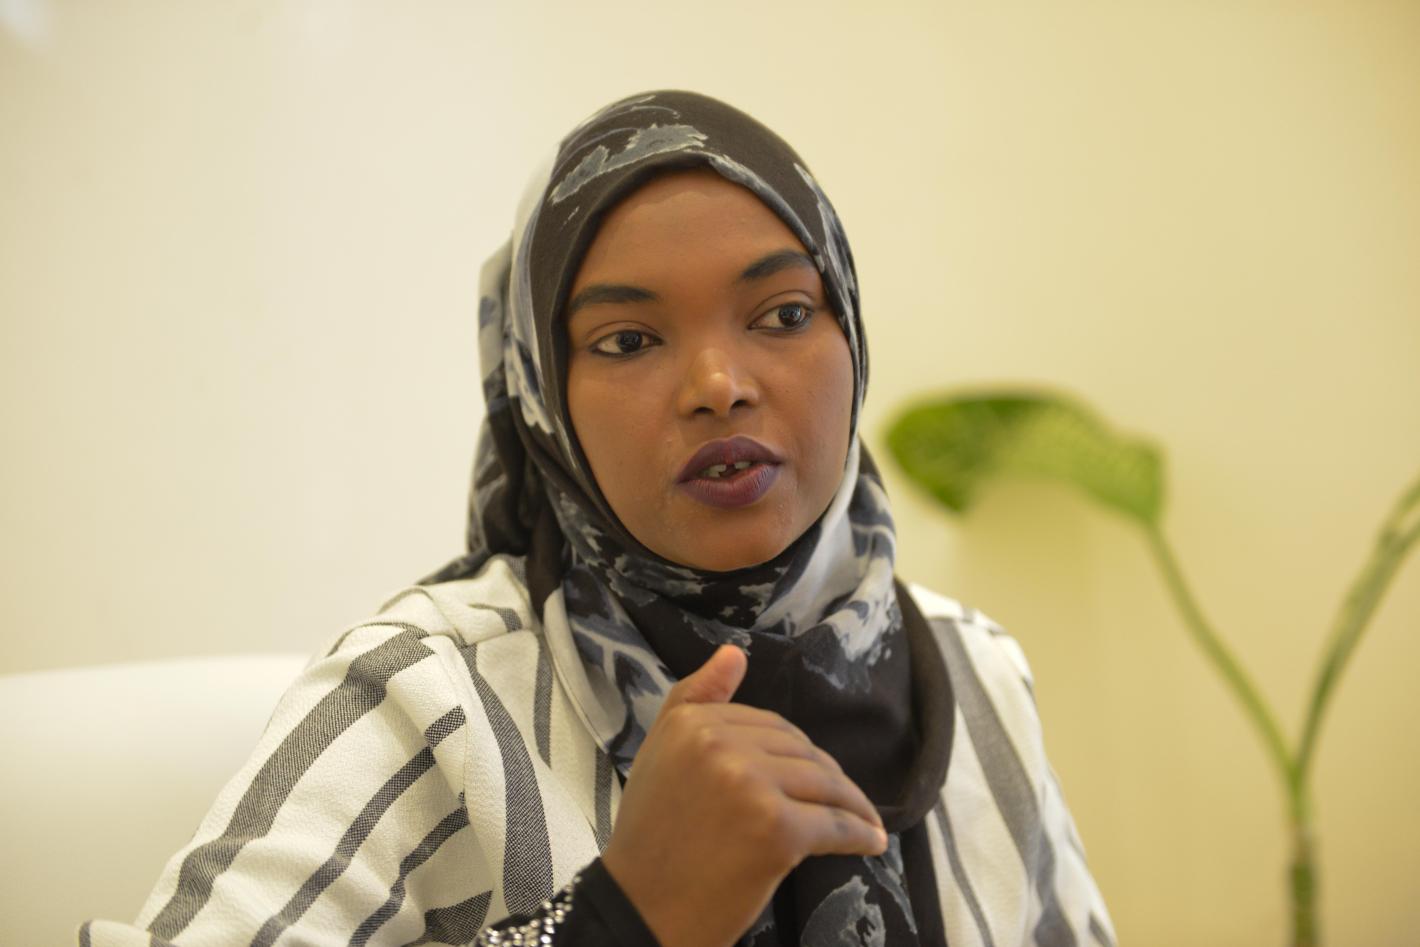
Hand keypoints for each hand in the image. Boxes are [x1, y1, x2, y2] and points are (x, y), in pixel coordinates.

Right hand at [601, 645, 886, 946]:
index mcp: (691, 722)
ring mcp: (750, 785)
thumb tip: (735, 652)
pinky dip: (859, 834)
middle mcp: (719, 744)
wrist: (639, 910)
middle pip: (798, 750)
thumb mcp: (660, 754)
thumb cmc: (650, 839)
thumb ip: (695, 698)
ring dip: (851, 804)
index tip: (807, 774)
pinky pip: (835, 824)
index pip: (767, 724)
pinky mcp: (776, 829)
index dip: (792, 751)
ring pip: (823, 783)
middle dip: (824, 776)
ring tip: (864, 821)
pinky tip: (871, 842)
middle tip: (841, 801)